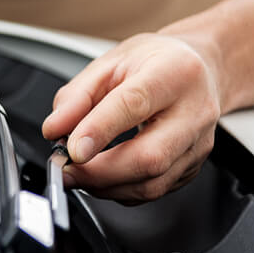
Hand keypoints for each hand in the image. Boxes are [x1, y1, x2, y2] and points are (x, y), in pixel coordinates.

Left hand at [41, 34, 223, 202]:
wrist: (198, 68)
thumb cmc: (156, 62)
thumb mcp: (110, 63)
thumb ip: (78, 96)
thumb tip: (55, 129)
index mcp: (174, 73)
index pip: (134, 105)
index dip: (99, 131)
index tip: (71, 149)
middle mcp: (194, 111)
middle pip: (150, 158)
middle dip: (100, 173)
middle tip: (67, 169)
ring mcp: (198, 144)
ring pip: (153, 183)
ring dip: (107, 187)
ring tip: (78, 174)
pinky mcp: (193, 167)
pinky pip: (155, 190)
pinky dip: (122, 190)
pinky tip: (103, 177)